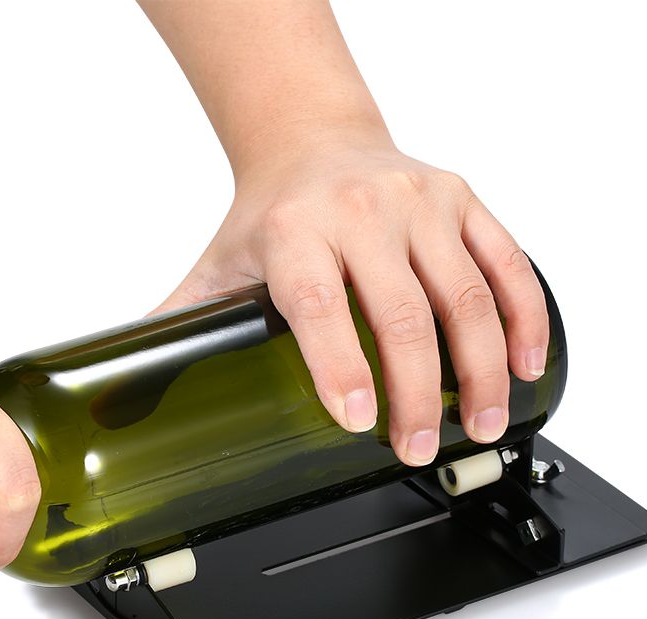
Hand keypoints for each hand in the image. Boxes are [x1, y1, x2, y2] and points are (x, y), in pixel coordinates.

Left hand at [154, 127, 549, 466]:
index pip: (319, 304)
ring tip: (479, 426)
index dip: (340, 366)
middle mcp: (364, 211)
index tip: (358, 423)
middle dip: (417, 391)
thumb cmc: (268, 215)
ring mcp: (422, 204)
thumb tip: (121, 400)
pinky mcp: (464, 203)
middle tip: (416, 448)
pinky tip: (525, 368)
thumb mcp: (217, 267)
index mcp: (296, 232)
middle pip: (402, 312)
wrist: (314, 141)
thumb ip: (178, 330)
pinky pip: (507, 264)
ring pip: (464, 295)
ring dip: (479, 370)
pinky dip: (524, 319)